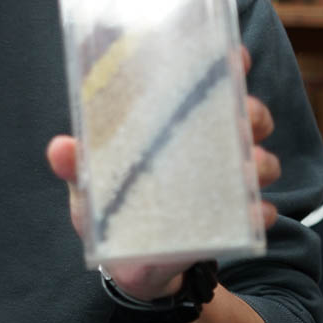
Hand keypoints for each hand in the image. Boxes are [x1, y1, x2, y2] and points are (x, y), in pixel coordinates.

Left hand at [46, 46, 280, 301]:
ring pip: (263, 159)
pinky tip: (251, 213)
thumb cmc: (107, 208)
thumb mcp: (87, 185)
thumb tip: (59, 148)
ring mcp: (226, 180)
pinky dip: (260, 212)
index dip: (226, 62)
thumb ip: (75, 165)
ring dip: (261, 162)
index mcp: (173, 123)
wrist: (129, 266)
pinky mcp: (235, 221)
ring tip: (246, 172)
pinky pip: (261, 212)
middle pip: (248, 114)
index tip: (233, 56)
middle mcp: (207, 143)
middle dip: (252, 113)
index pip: (206, 80)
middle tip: (241, 122)